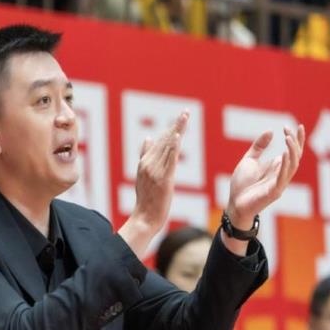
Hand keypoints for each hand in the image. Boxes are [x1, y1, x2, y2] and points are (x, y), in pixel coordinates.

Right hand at [118, 110, 188, 257]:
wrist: (144, 218)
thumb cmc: (146, 199)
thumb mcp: (142, 176)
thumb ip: (145, 156)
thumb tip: (148, 138)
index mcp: (144, 162)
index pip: (159, 142)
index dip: (171, 129)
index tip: (182, 117)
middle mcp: (148, 164)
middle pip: (164, 141)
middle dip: (176, 126)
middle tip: (186, 112)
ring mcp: (155, 171)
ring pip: (167, 147)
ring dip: (176, 131)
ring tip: (185, 117)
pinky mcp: (163, 179)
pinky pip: (169, 160)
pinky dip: (173, 147)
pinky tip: (177, 136)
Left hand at [226, 125, 305, 229]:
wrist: (234, 203)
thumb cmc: (241, 184)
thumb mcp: (249, 160)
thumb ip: (259, 147)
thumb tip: (270, 131)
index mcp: (277, 167)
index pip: (292, 151)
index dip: (296, 139)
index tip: (295, 125)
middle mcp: (281, 174)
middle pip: (296, 156)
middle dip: (295, 142)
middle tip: (290, 129)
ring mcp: (279, 183)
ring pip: (292, 166)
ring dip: (292, 151)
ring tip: (287, 138)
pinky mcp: (274, 192)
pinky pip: (283, 178)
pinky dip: (285, 165)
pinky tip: (284, 153)